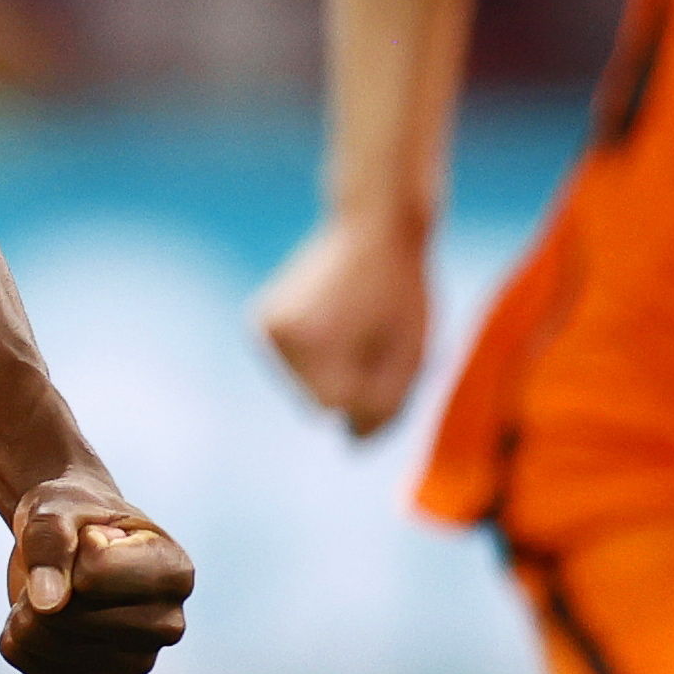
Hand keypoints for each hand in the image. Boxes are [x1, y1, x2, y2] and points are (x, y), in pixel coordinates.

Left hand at [0, 474, 191, 673]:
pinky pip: (30, 664)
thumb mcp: (58, 507)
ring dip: (27, 609)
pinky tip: (46, 620)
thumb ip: (50, 542)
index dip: (69, 550)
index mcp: (175, 573)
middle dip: (42, 584)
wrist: (72, 543)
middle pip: (67, 616)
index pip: (93, 574)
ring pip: (44, 643)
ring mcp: (137, 663)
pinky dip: (20, 637)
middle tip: (61, 567)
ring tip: (54, 590)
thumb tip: (48, 604)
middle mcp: (167, 625)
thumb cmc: (74, 516)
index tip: (87, 537)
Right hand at [252, 209, 433, 435]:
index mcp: (313, 339)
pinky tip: (332, 323)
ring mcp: (263, 329)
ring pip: (305, 388)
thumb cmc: (403, 290)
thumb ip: (385, 410)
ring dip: (334, 372)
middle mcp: (277, 336)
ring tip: (354, 324)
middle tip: (372, 335)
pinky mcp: (261, 323)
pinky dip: (317, 359)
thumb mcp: (412, 356)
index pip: (340, 407)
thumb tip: (352, 446)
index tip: (384, 346)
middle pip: (317, 402)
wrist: (373, 228)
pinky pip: (294, 368)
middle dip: (350, 383)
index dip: (370, 387)